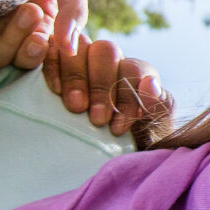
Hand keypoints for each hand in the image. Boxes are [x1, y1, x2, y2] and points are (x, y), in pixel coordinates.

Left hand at [0, 0, 89, 69]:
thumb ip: (74, 11)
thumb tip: (71, 49)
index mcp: (40, 28)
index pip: (35, 56)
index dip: (36, 53)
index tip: (42, 37)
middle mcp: (11, 32)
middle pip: (11, 59)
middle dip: (19, 41)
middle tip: (30, 11)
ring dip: (1, 37)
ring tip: (13, 6)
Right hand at [43, 33, 173, 136]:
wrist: (98, 164)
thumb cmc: (128, 149)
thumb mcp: (148, 135)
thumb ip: (156, 108)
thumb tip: (150, 83)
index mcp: (136, 74)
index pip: (134, 69)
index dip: (127, 96)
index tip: (119, 128)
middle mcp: (109, 61)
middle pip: (106, 50)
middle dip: (102, 85)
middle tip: (97, 119)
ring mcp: (81, 60)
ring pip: (81, 46)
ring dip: (77, 76)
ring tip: (75, 108)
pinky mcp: (55, 64)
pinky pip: (53, 50)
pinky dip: (54, 66)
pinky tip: (55, 90)